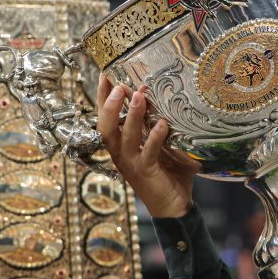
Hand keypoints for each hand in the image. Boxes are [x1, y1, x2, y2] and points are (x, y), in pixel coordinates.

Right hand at [97, 74, 199, 217]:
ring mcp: (132, 163)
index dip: (103, 96)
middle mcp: (121, 153)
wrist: (174, 205)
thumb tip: (166, 95)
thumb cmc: (167, 171)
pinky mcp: (146, 172)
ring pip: (125, 138)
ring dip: (131, 116)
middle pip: (105, 126)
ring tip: (138, 95)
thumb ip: (158, 123)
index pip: (107, 117)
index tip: (106, 73)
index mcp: (121, 144)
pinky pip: (148, 153)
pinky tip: (161, 124)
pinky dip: (154, 138)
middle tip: (119, 84)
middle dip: (110, 104)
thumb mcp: (161, 143)